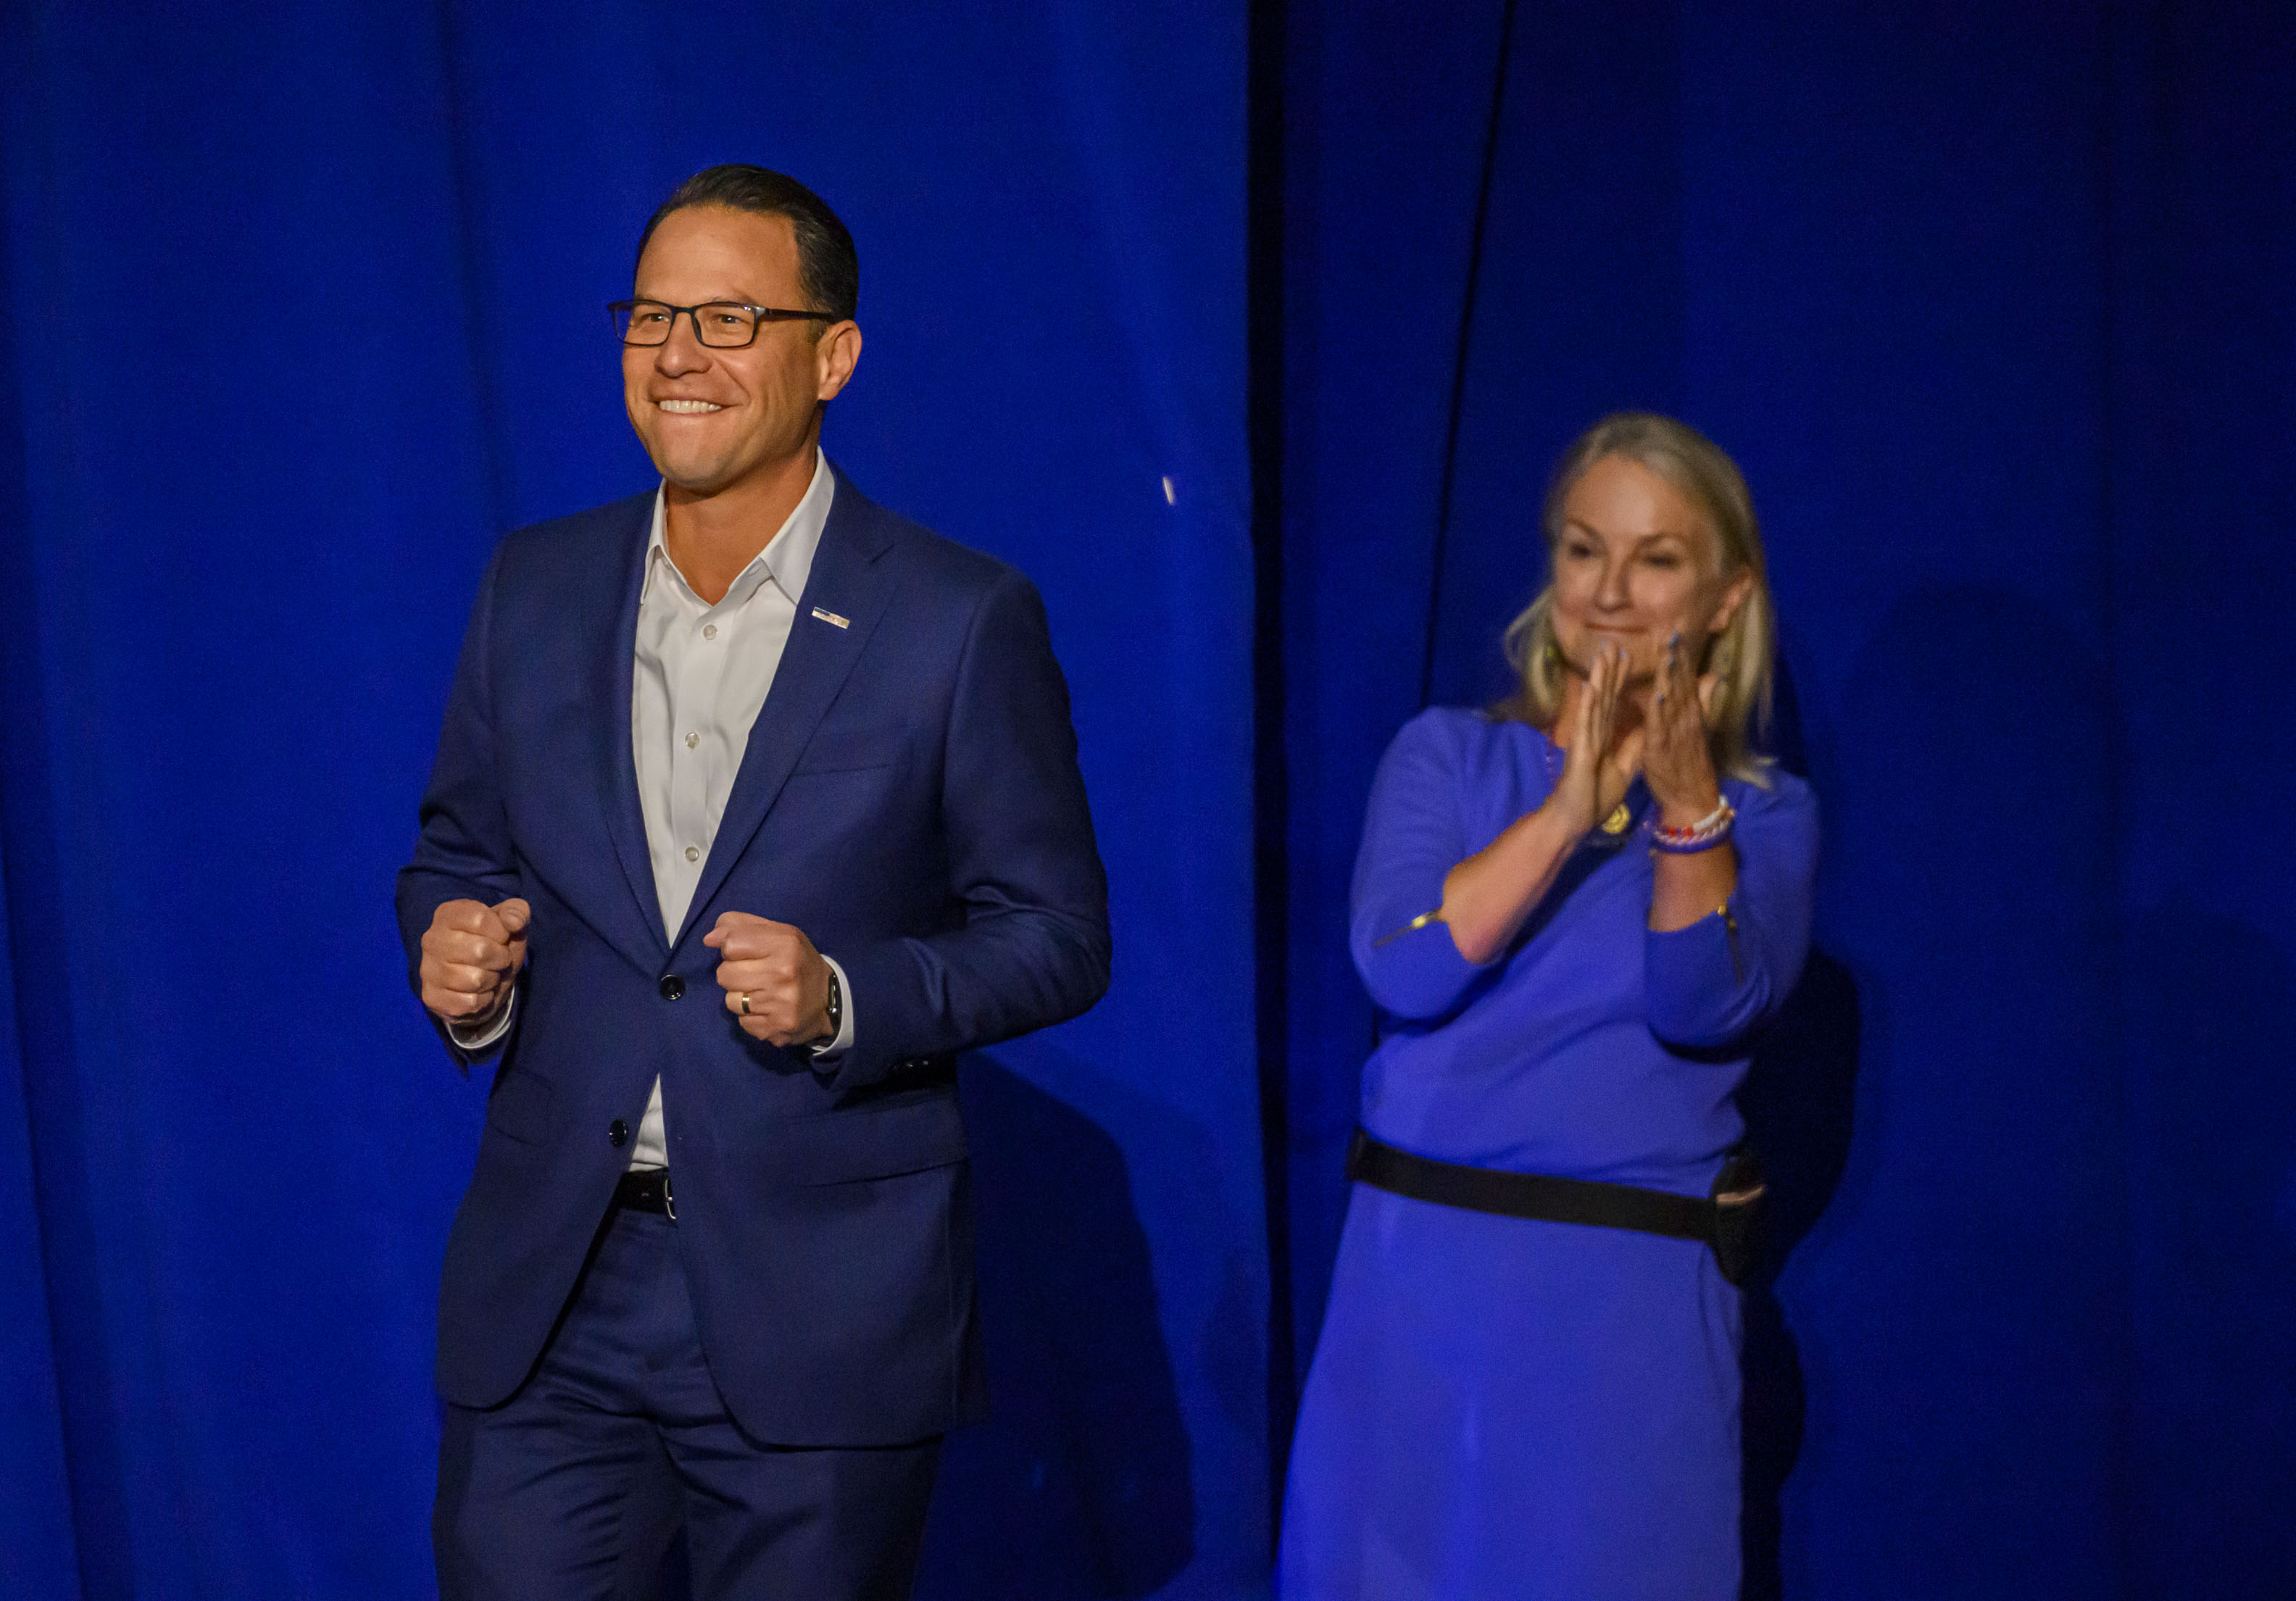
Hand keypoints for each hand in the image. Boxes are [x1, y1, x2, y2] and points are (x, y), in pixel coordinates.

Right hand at [419, 898, 529, 1026]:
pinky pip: (470, 1002)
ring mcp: (428, 969)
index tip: (501, 937)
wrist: (484, 981)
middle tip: (498, 959)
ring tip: (487, 974)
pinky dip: (483, 1000)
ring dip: (492, 980)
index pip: (479, 919)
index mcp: (447, 914)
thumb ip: (517, 912)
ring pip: (475, 980)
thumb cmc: (496, 945)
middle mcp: (431, 939)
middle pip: (480, 951)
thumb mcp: (511, 923)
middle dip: (500, 958)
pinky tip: (477, 992)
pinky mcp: (431, 997)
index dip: (501, 932)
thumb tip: (514, 921)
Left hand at [705, 912, 832, 1047]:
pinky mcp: (775, 1029)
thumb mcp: (778, 934)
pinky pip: (742, 1022)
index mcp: (785, 944)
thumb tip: (709, 939)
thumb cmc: (797, 962)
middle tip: (755, 975)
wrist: (829, 1001)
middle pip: (724, 974)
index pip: (730, 944)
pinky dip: (750, 1017)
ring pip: (729, 1000)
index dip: (733, 949)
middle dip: (734, 974)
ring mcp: (780, 1005)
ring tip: (762, 993)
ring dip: (741, 997)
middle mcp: (783, 974)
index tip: (747, 953)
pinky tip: (768, 1010)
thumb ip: (740, 926)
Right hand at [1549, 641, 1645, 835]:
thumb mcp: (1625, 768)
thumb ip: (1633, 746)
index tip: (1626, 656)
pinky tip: (1591, 685)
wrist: (1576, 820)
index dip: (1619, 680)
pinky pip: (1586, 724)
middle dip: (1608, 669)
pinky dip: (1588, 705)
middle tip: (1612, 643)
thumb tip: (1647, 725)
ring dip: (1598, 678)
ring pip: (1594, 703)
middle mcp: (1594, 732)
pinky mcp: (1580, 750)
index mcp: (1604, 737)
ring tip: (1603, 654)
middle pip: (1604, 696)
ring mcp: (1585, 739)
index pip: (1614, 703)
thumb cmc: (1595, 797)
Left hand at [1641, 630, 1723, 823]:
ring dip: (1669, 676)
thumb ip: (1705, 701)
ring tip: (1667, 652)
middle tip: (1671, 632)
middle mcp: (1686, 719)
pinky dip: (1659, 710)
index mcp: (1691, 713)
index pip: (1686, 679)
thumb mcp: (1699, 728)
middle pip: (1681, 684)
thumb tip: (1714, 675)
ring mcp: (1675, 732)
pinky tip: (1656, 693)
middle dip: (1676, 658)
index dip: (1681, 656)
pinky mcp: (1662, 748)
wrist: (1691, 797)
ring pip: (1672, 700)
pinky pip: (1660, 727)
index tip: (1676, 632)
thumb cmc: (1689, 762)